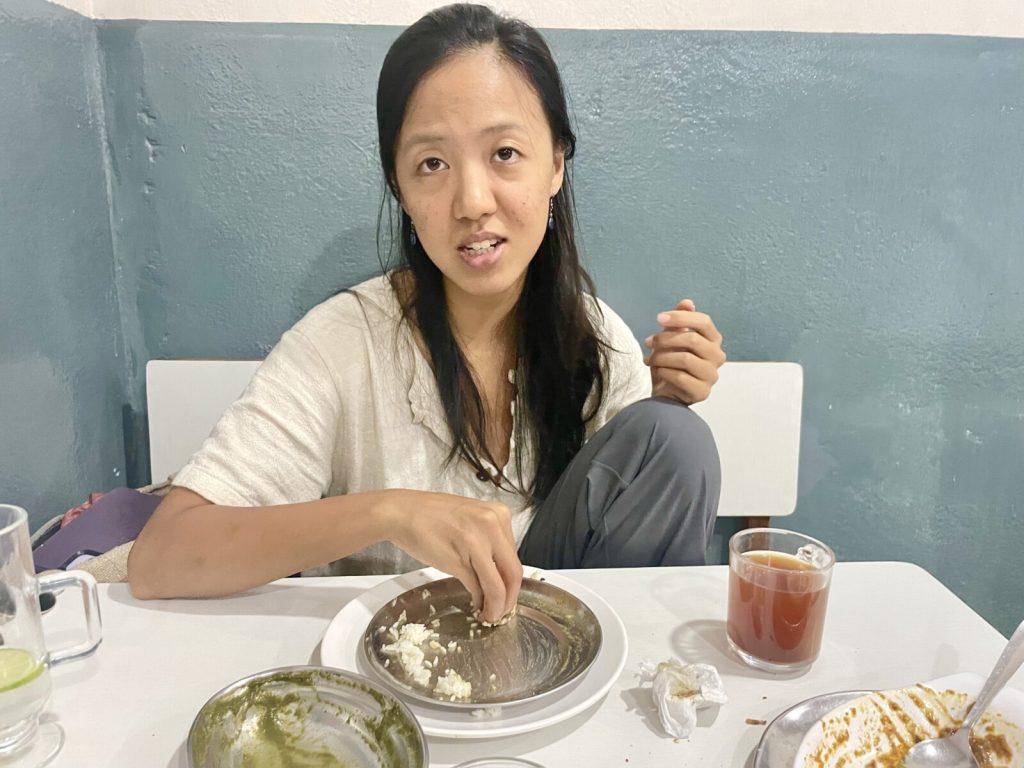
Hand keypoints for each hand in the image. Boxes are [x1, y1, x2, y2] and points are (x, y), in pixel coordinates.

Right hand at [378, 490, 521, 622]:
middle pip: (513, 573)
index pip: (515, 556)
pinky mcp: (459, 560)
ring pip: (498, 585)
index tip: (509, 594)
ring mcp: (477, 543)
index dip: (514, 582)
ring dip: (496, 606)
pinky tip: (476, 606)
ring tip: (490, 615)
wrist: (402, 512)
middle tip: (503, 611)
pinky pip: (477, 588)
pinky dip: (480, 601)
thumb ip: (489, 540)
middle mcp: (493, 526)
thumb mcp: (471, 520)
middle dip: (510, 599)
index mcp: (499, 514)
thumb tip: (500, 572)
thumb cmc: (432, 516)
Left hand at [643, 299, 725, 404]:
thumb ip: (681, 320)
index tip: (659, 317)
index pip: (704, 322)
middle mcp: (717, 356)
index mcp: (713, 339)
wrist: (666, 391)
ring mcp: (712, 375)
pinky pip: (680, 377)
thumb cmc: (671, 361)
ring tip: (650, 358)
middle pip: (692, 339)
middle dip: (666, 339)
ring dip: (662, 357)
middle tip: (649, 342)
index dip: (681, 317)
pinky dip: (664, 372)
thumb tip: (687, 303)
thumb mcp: (673, 337)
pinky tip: (657, 371)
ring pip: (685, 359)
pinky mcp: (702, 392)